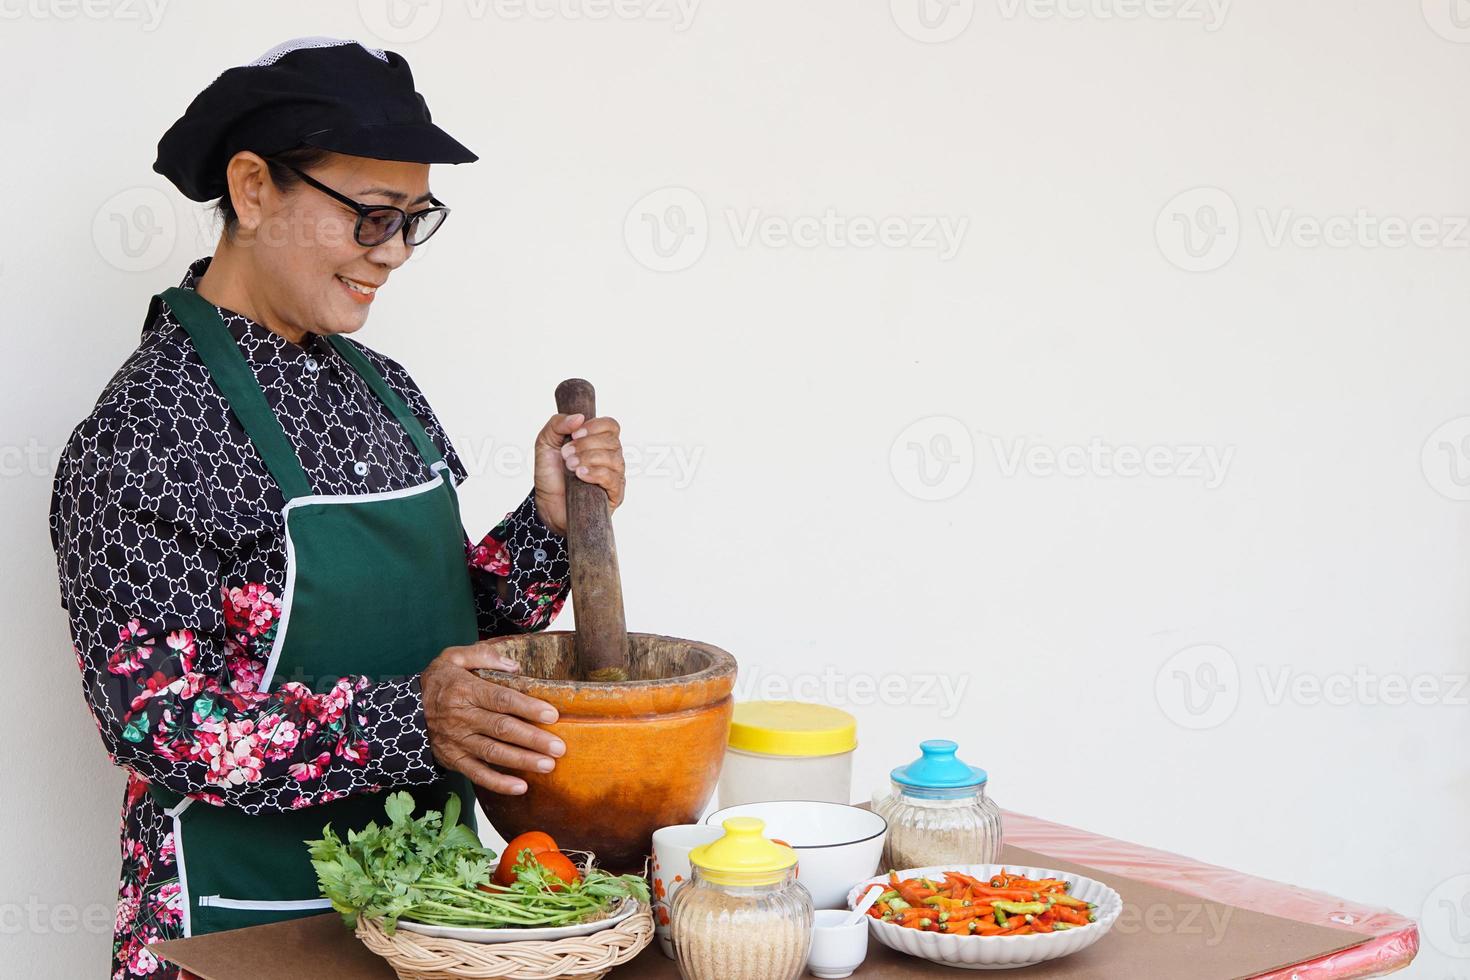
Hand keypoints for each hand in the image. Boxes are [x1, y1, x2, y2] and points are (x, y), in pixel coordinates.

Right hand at [420, 641, 565, 794]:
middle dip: (533, 739)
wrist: (402, 712)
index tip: (552, 715)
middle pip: (502, 729)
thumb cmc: (438, 682)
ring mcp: (458, 741)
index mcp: (465, 690)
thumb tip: (514, 665)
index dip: (528, 708)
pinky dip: (499, 783)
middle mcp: (462, 717)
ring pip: (494, 753)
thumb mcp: (453, 657)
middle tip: (559, 747)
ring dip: (522, 761)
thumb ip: (483, 656)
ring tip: (548, 766)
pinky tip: (520, 787)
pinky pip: (478, 775)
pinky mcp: (454, 760)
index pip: (502, 699)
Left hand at [533, 412, 625, 536]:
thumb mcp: (545, 442)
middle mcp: (610, 457)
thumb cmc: (550, 474)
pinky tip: (580, 475)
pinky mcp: (615, 494)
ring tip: (570, 466)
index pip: (611, 426)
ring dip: (589, 459)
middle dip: (586, 445)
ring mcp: (614, 475)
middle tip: (566, 454)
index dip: (595, 426)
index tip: (575, 434)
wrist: (546, 503)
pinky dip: (595, 473)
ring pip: (613, 459)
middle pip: (612, 441)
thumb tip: (580, 417)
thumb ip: (557, 423)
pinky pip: (612, 478)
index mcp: (598, 442)